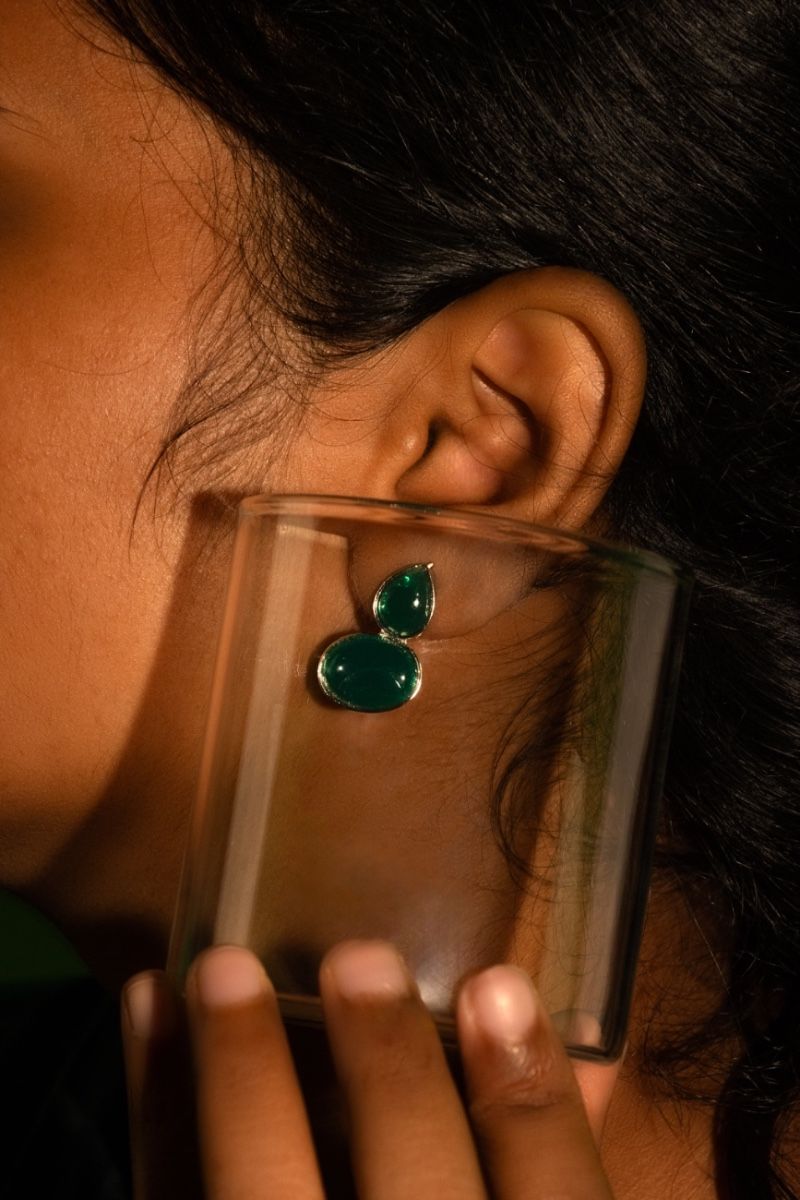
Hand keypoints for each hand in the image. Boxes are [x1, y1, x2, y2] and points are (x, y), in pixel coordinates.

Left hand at [122, 942, 619, 1198]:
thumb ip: (549, 1172)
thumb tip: (584, 1056)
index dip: (528, 1105)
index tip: (497, 987)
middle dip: (388, 1084)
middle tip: (357, 960)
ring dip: (243, 1087)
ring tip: (223, 970)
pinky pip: (170, 1199)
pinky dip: (159, 1105)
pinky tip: (150, 1006)